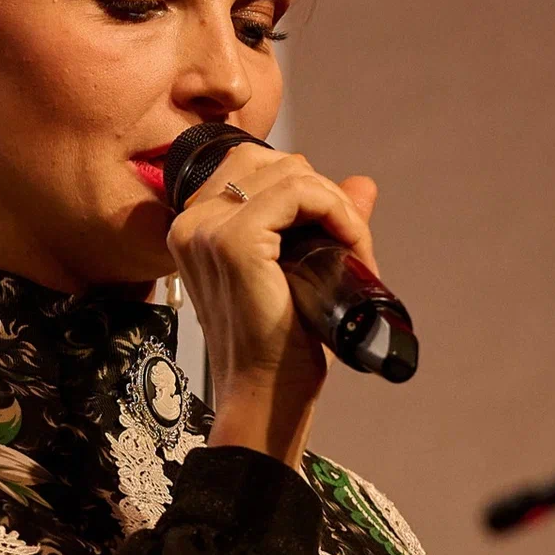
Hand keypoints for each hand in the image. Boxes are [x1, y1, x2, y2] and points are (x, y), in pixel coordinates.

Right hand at [165, 143, 378, 466]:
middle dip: (321, 194)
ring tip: (352, 249)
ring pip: (290, 172)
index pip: (252, 166)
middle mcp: (191, 221)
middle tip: (348, 243)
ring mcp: (207, 228)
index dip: (304, 189)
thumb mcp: (299, 268)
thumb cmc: (276, 343)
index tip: (334, 234)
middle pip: (270, 160)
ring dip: (335, 205)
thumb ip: (323, 220)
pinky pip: (299, 192)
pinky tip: (351, 246)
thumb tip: (363, 184)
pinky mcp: (233, 240)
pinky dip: (337, 212)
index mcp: (195, 226)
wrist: (265, 394)